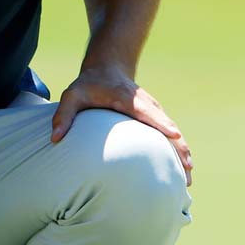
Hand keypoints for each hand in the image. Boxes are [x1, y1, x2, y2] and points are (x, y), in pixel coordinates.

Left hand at [52, 66, 192, 185]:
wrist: (108, 68)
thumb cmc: (89, 84)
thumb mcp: (72, 95)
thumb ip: (63, 115)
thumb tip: (55, 139)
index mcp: (129, 100)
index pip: (148, 113)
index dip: (162, 125)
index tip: (175, 137)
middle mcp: (146, 105)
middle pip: (168, 126)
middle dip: (180, 147)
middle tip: (188, 171)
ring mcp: (153, 109)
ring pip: (173, 131)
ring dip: (182, 151)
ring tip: (189, 176)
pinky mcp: (155, 115)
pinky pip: (169, 132)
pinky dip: (178, 147)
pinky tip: (182, 166)